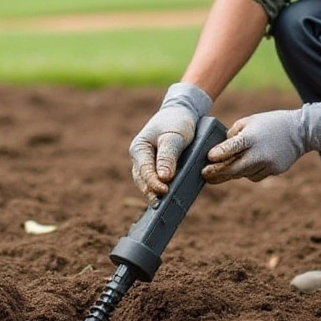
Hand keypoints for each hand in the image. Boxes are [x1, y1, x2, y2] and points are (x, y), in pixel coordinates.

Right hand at [129, 83, 212, 198]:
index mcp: (139, 148)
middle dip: (151, 193)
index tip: (164, 191)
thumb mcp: (175, 136)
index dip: (153, 183)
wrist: (180, 113)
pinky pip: (155, 181)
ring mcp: (146, 163)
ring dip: (154, 194)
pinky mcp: (155, 167)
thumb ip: (168, 156)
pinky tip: (169, 201)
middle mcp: (139, 158)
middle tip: (162, 206)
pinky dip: (160, 190)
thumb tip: (164, 178)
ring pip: (147, 183)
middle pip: (142, 181)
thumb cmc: (177, 122)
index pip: (144, 171)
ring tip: (164, 208)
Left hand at [202, 102, 320, 183]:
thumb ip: (233, 134)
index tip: (209, 158)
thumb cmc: (270, 123)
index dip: (220, 153)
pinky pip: (254, 176)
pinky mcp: (274, 171)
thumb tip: (220, 150)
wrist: (300, 132)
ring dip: (231, 173)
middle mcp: (259, 153)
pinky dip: (248, 172)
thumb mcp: (249, 121)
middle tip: (204, 174)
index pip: (233, 147)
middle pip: (235, 168)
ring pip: (243, 174)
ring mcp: (268, 164)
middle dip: (218, 173)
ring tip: (219, 172)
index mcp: (251, 137)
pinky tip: (247, 165)